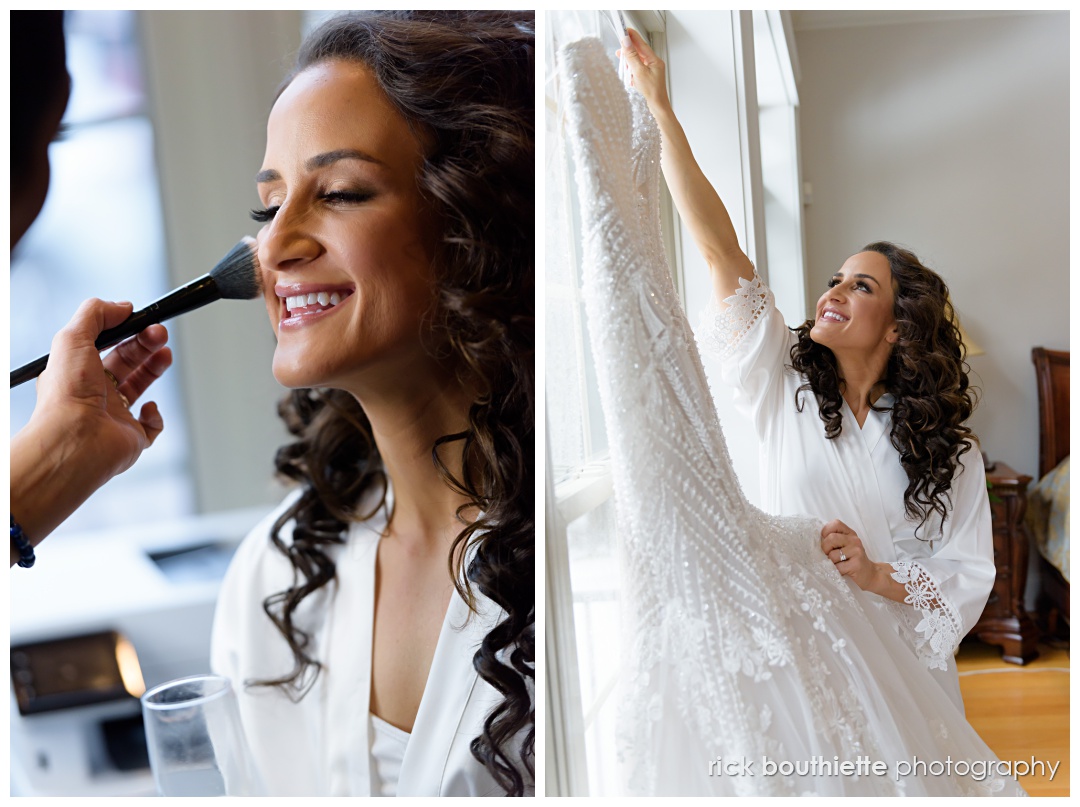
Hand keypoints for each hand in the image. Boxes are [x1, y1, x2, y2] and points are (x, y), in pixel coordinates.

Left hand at [32, 298, 172, 477]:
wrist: (76, 441)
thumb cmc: (67, 397)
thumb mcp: (72, 338)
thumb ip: (96, 314)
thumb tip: (122, 306)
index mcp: (77, 371)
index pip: (104, 344)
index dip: (124, 330)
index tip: (141, 319)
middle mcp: (94, 393)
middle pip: (126, 361)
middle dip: (145, 344)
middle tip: (160, 333)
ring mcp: (114, 416)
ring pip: (140, 387)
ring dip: (154, 368)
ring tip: (166, 354)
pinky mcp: (132, 437)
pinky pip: (151, 425)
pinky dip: (156, 415)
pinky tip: (148, 408)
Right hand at [617, 28, 670, 114]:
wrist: (657, 106)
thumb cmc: (652, 91)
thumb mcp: (639, 72)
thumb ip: (632, 56)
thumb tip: (627, 43)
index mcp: (654, 60)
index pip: (642, 44)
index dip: (633, 36)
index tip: (625, 30)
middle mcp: (654, 63)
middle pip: (639, 51)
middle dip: (629, 49)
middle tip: (620, 47)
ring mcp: (651, 70)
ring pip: (638, 60)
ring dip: (629, 60)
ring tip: (622, 61)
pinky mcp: (648, 77)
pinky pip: (638, 68)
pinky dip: (632, 69)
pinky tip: (628, 73)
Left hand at [820, 519, 887, 592]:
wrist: (870, 574)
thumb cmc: (852, 560)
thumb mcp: (844, 546)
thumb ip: (832, 540)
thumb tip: (813, 540)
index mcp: (850, 533)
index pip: (835, 524)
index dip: (826, 532)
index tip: (825, 541)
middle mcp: (854, 540)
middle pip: (831, 538)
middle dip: (825, 549)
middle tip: (828, 556)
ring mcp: (857, 552)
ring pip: (832, 555)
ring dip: (831, 562)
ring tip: (838, 564)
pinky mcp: (857, 564)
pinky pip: (838, 567)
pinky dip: (836, 571)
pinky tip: (842, 571)